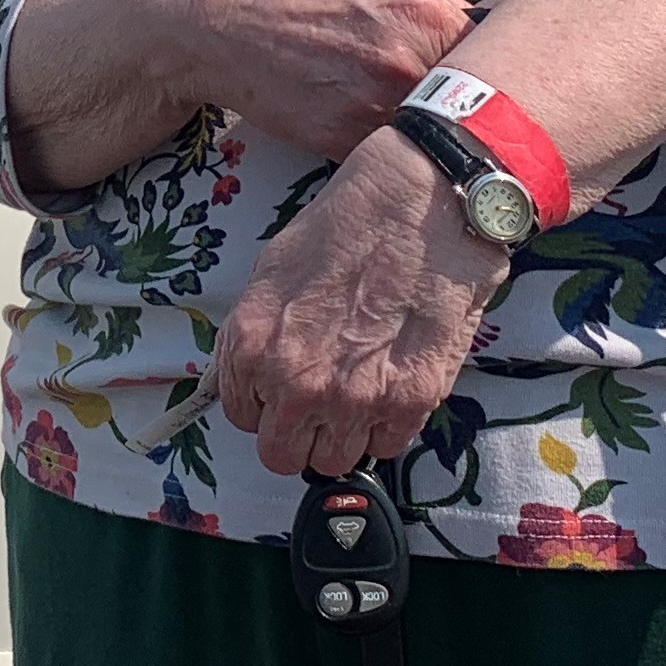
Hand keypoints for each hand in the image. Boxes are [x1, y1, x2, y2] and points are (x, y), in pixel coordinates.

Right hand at [161, 0, 474, 160]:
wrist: (211, 19)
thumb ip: (427, 5)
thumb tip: (475, 30)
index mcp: (423, 8)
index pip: (495, 49)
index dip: (496, 63)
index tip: (491, 73)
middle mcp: (406, 59)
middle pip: (473, 98)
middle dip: (470, 103)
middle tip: (464, 106)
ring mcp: (374, 106)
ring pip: (433, 131)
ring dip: (433, 130)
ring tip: (422, 122)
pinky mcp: (341, 142)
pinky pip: (391, 151)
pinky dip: (393, 147)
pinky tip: (379, 133)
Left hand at [211, 132, 503, 479]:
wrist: (424, 204)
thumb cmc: (349, 223)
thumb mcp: (273, 270)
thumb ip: (255, 333)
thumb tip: (247, 372)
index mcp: (253, 347)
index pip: (241, 415)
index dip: (263, 401)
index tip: (281, 387)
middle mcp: (296, 382)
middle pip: (282, 453)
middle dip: (296, 431)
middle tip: (318, 401)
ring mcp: (353, 398)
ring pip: (333, 461)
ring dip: (341, 434)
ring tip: (357, 392)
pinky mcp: (409, 401)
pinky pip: (385, 447)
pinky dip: (385, 426)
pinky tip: (390, 386)